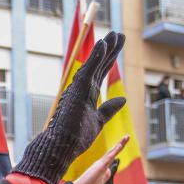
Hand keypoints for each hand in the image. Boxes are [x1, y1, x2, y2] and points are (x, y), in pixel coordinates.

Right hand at [14, 32, 126, 183]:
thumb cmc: (75, 138)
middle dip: (110, 49)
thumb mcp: (99, 121)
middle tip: (119, 34)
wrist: (60, 149)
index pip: (101, 72)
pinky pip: (87, 71)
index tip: (118, 44)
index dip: (109, 58)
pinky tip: (102, 44)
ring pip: (93, 65)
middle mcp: (82, 89)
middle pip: (99, 65)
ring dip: (104, 49)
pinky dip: (95, 58)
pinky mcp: (75, 92)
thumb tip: (122, 99)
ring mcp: (78, 90)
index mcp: (87, 95)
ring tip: (114, 34)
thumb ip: (108, 109)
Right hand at [71, 136, 129, 183]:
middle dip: (120, 144)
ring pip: (112, 152)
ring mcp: (100, 164)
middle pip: (112, 152)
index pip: (111, 157)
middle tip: (127, 137)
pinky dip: (115, 151)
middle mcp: (101, 164)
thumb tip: (108, 172)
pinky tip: (120, 145)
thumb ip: (105, 177)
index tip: (122, 144)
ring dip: (120, 144)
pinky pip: (109, 157)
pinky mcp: (101, 167)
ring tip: (127, 137)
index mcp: (101, 168)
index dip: (117, 150)